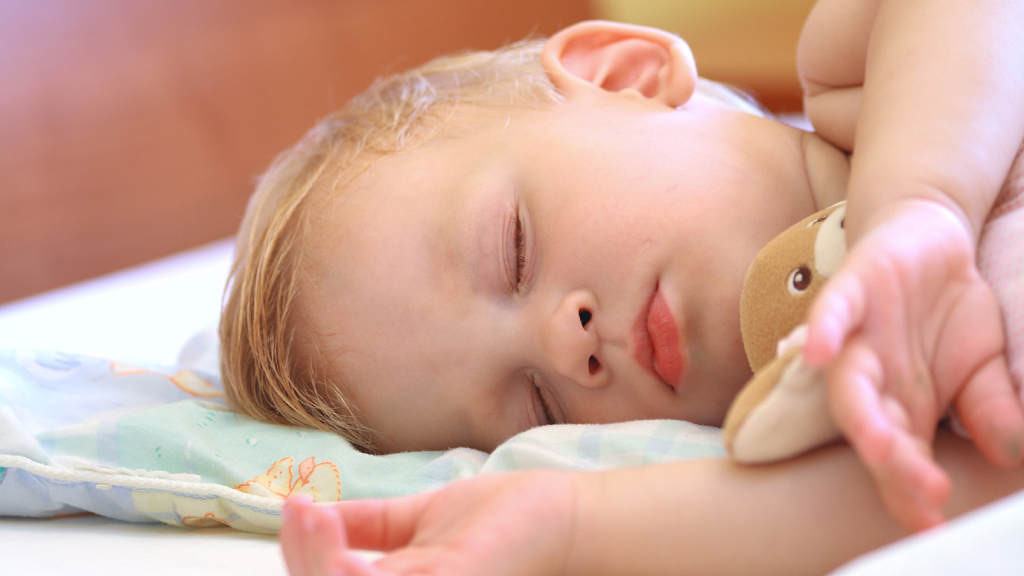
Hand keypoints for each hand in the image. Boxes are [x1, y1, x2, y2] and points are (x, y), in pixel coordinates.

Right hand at [280, 471, 577, 575]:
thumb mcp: (414, 522)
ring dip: (317, 561)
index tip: (297, 510)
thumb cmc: (497, 526)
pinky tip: (338, 543)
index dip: (303, 558)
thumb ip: (364, 525)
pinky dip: (346, 574)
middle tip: (302, 511)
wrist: (561, 518)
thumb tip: (306, 514)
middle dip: (306, 559)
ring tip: (313, 518)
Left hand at [804, 198, 1023, 530]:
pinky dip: (824, 329)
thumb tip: (1009, 448)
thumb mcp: (984, 365)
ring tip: (879, 446)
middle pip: (871, 428)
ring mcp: (856, 335)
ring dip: (863, 415)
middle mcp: (872, 378)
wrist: (927, 239)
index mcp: (901, 405)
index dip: (909, 488)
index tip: (929, 521)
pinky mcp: (851, 289)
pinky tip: (817, 353)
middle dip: (892, 463)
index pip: (900, 456)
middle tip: (921, 491)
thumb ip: (990, 405)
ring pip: (848, 383)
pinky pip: (832, 311)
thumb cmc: (949, 312)